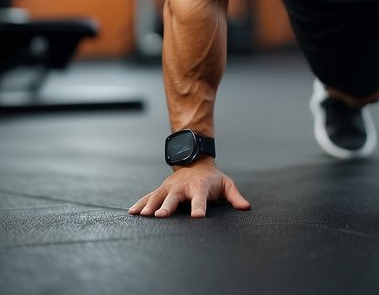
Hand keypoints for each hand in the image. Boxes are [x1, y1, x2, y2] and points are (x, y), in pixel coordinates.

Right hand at [129, 160, 250, 218]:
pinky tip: (133, 212)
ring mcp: (169, 187)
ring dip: (150, 205)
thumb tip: (246, 208)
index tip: (197, 217)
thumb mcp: (226, 184)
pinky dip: (140, 204)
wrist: (195, 160)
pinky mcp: (161, 189)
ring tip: (144, 215)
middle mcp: (183, 187)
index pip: (200, 199)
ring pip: (158, 196)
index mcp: (200, 187)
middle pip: (174, 198)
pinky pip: (148, 197)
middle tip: (162, 216)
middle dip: (168, 206)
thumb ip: (235, 197)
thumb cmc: (212, 178)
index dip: (199, 208)